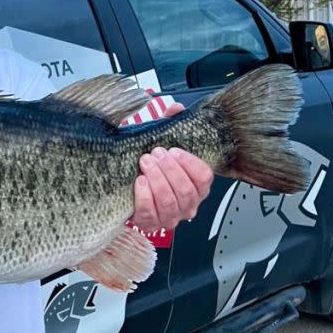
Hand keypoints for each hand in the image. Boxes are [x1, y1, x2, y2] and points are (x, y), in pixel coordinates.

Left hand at [131, 103, 213, 232]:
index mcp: (196, 185)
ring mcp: (170, 217)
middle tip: (154, 154)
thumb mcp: (161, 145)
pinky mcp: (150, 224)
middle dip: (169, 169)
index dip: (189, 162)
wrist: (127, 190)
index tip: (173, 150)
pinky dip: (144, 196)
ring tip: (145, 163)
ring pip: (169, 202)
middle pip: (186, 190)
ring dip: (157, 180)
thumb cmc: (150, 168)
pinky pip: (149, 213)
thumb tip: (176, 108)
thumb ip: (170, 126)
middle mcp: (187, 204)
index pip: (204, 177)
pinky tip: (139, 182)